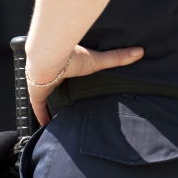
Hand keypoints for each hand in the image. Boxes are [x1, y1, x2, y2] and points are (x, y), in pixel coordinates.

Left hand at [27, 44, 144, 124]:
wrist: (48, 59)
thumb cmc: (72, 57)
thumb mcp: (98, 61)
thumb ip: (117, 58)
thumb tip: (140, 51)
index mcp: (65, 65)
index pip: (68, 71)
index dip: (69, 76)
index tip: (74, 81)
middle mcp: (52, 74)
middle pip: (56, 84)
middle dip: (58, 90)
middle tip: (66, 100)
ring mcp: (42, 84)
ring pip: (46, 95)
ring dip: (50, 103)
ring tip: (57, 114)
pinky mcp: (37, 94)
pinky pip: (38, 108)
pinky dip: (42, 116)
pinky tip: (46, 126)